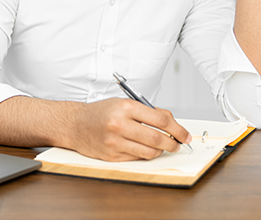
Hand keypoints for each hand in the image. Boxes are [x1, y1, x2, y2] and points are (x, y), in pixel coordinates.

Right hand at [71, 98, 191, 161]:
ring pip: (150, 151)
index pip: (161, 119)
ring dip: (160, 150)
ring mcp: (115, 141)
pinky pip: (137, 158)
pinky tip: (143, 148)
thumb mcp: (124, 103)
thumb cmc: (101, 112)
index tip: (185, 135)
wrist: (75, 124)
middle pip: (157, 138)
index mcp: (125, 107)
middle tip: (177, 144)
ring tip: (160, 146)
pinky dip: (145, 154)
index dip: (177, 129)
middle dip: (173, 143)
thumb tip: (172, 123)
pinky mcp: (112, 155)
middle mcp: (120, 124)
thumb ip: (148, 111)